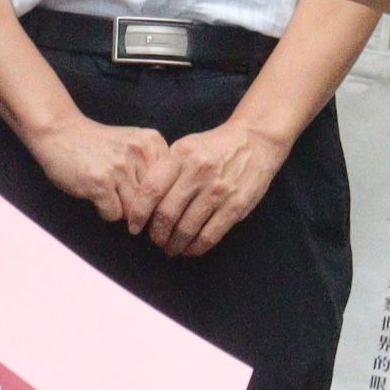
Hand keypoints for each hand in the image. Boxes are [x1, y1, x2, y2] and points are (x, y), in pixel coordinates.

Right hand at [22, 110, 168, 229]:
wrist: (60, 133)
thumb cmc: (98, 144)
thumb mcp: (133, 144)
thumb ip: (153, 166)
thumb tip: (168, 206)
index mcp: (151, 141)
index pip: (171, 184)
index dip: (160, 197)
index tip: (148, 199)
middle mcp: (138, 153)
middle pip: (154, 200)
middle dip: (141, 207)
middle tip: (124, 198)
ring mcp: (119, 167)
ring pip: (135, 210)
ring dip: (122, 209)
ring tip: (110, 194)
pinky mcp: (100, 183)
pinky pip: (113, 215)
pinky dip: (105, 211)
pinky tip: (97, 195)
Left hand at [142, 120, 285, 256]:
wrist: (255, 139)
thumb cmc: (215, 146)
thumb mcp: (186, 147)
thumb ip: (166, 170)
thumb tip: (143, 202)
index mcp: (181, 156)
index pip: (151, 189)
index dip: (139, 213)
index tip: (134, 227)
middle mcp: (198, 172)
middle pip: (167, 214)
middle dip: (157, 234)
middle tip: (156, 240)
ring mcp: (218, 190)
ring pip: (187, 229)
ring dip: (175, 244)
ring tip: (172, 248)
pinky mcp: (235, 206)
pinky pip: (209, 235)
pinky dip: (196, 248)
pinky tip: (190, 249)